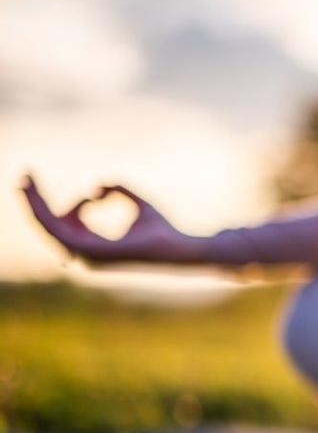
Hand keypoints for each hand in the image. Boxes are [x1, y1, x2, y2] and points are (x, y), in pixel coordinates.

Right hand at [20, 174, 207, 263]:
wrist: (178, 246)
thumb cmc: (161, 229)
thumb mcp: (137, 202)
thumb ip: (117, 190)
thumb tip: (97, 185)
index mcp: (94, 246)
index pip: (66, 223)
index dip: (62, 202)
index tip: (65, 185)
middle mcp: (86, 254)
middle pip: (49, 226)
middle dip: (33, 202)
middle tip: (24, 177)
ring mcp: (86, 255)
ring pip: (48, 227)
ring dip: (34, 203)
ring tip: (27, 181)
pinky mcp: (90, 251)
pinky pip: (58, 231)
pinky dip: (44, 212)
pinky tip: (38, 193)